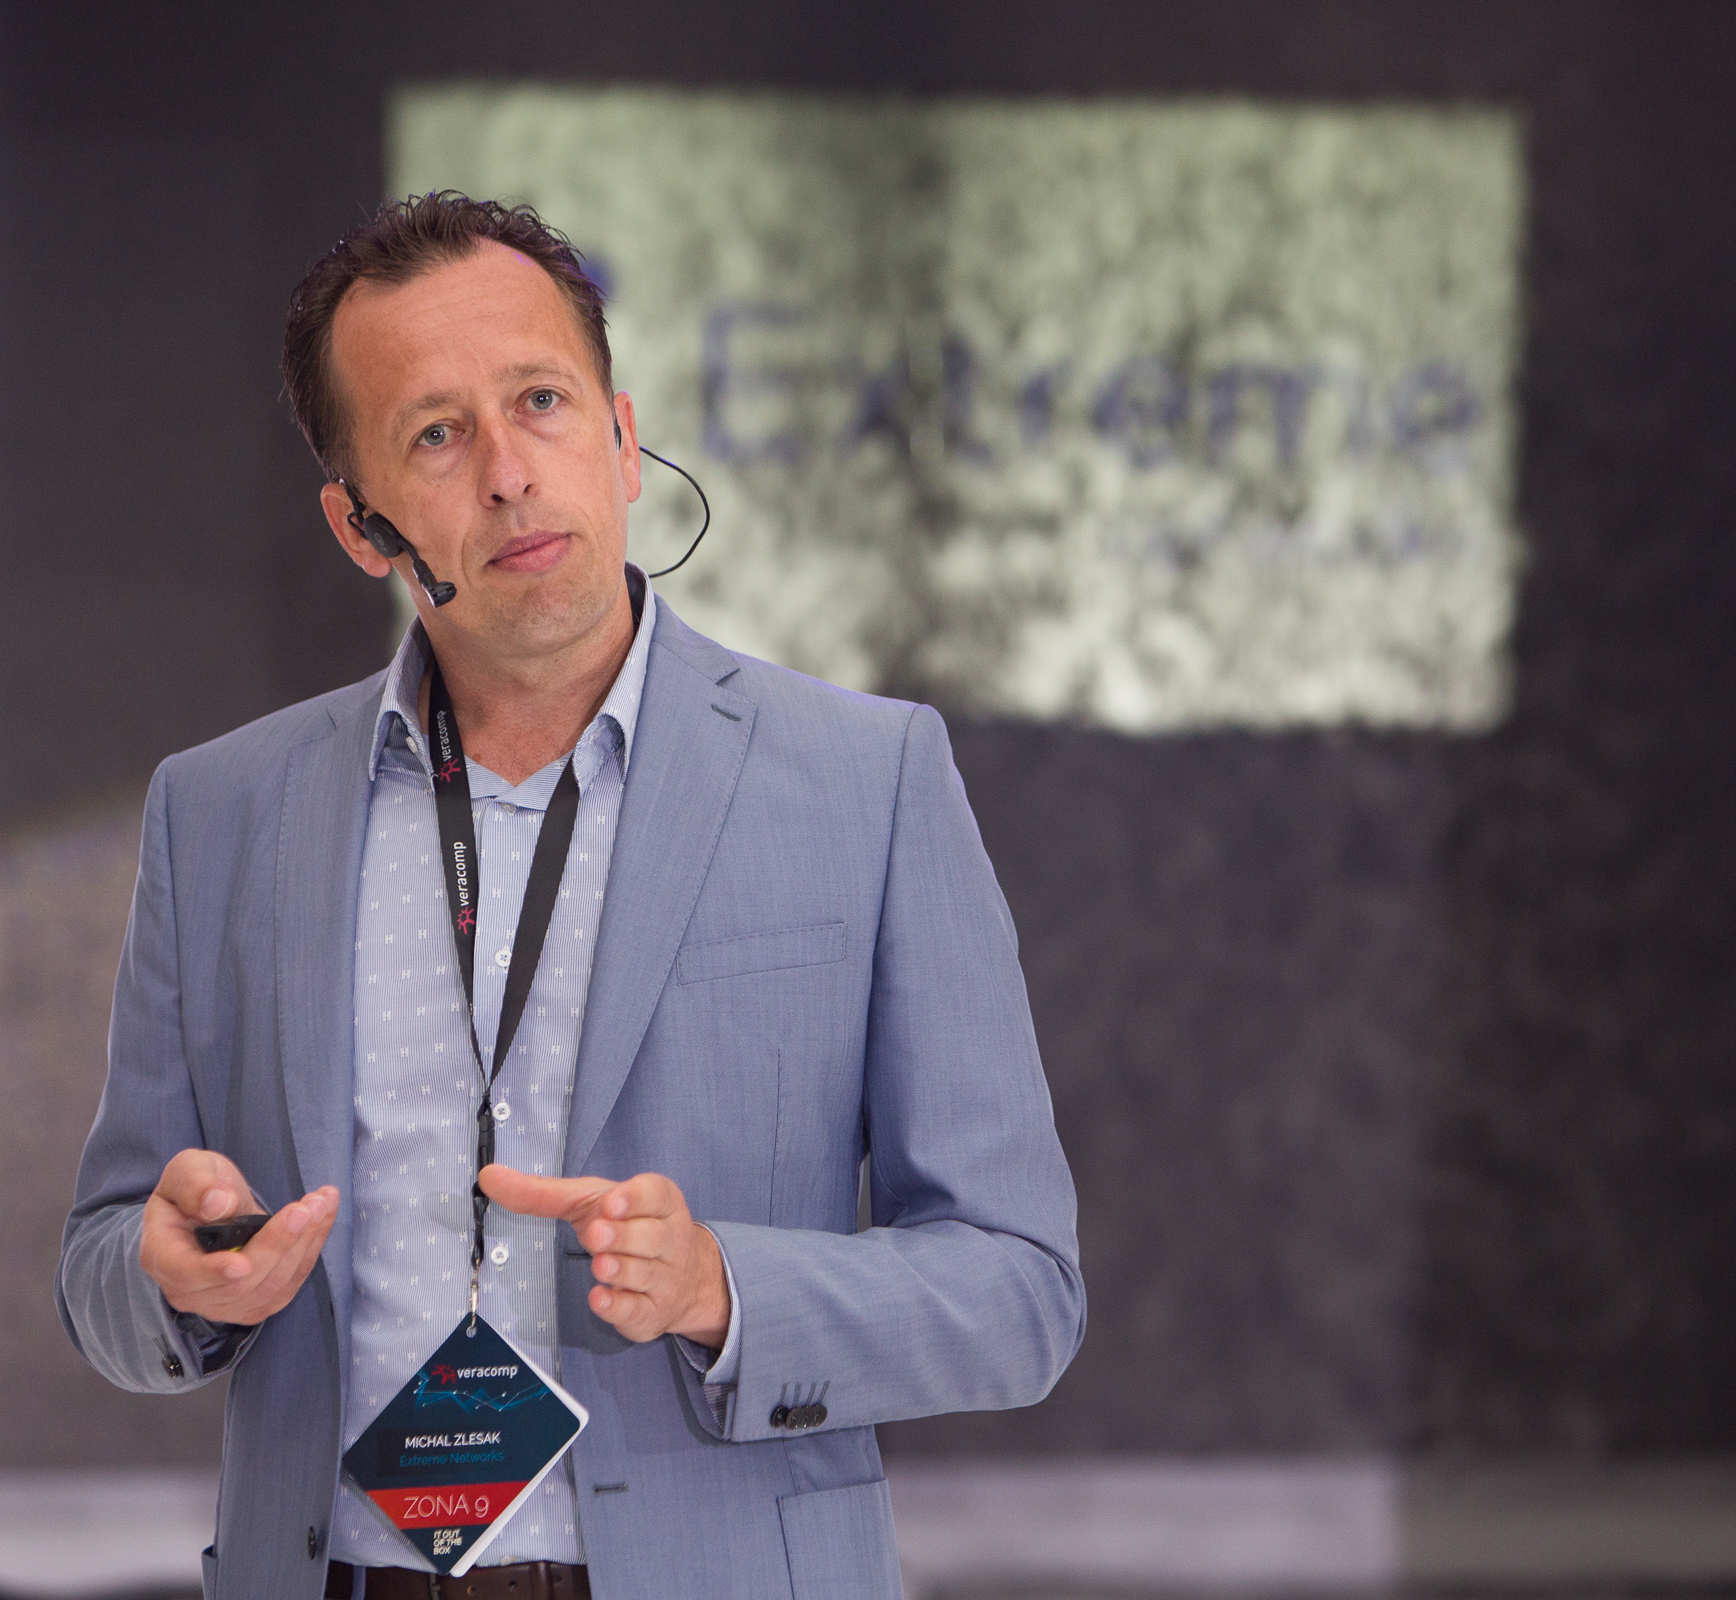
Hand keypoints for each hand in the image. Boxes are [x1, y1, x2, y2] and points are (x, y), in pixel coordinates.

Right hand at [140, 1149, 338, 1326]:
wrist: (213, 1208)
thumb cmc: (195, 1188)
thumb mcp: (187, 1170)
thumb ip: (196, 1184)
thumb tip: (219, 1204)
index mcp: (163, 1256)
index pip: (185, 1274)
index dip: (213, 1272)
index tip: (242, 1263)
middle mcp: (191, 1289)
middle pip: (240, 1282)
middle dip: (278, 1243)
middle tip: (306, 1207)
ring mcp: (224, 1302)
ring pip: (270, 1286)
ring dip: (303, 1244)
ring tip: (321, 1203)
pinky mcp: (256, 1301)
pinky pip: (288, 1284)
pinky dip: (312, 1249)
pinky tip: (324, 1215)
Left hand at [479, 1166, 728, 1347]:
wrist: (681, 1277)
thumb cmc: (627, 1226)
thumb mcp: (589, 1202)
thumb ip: (543, 1192)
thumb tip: (489, 1176)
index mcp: (659, 1202)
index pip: (656, 1194)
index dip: (635, 1198)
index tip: (611, 1203)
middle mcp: (669, 1239)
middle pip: (652, 1236)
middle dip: (623, 1236)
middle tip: (596, 1235)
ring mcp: (665, 1278)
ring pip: (645, 1273)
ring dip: (621, 1270)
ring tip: (601, 1265)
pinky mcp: (652, 1312)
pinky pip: (638, 1309)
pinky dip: (618, 1306)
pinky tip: (600, 1299)